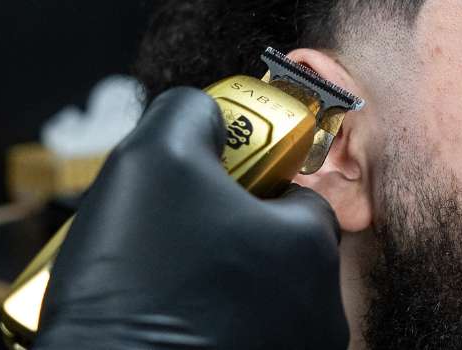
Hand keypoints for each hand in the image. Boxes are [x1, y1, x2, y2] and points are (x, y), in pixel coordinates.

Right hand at [33, 87, 348, 348]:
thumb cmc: (140, 280)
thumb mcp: (156, 157)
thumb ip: (191, 115)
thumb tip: (206, 114)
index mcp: (313, 245)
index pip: (291, 191)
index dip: (240, 180)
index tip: (195, 190)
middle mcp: (321, 306)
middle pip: (274, 244)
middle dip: (224, 232)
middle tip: (168, 236)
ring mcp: (295, 348)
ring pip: (257, 293)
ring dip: (217, 279)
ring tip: (160, 281)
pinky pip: (241, 332)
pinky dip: (209, 322)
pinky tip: (166, 318)